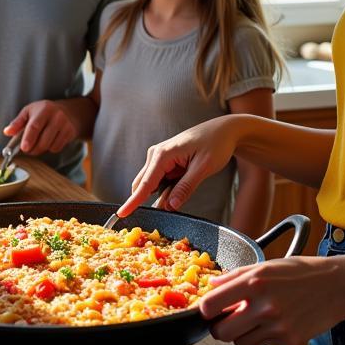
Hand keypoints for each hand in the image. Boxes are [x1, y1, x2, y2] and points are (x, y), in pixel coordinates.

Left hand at [4, 101, 79, 155]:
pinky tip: (50, 141)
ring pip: (50, 146)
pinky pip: (57, 148)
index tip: (24, 148)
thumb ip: (17, 122)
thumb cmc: (44, 112)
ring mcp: (65, 125)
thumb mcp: (29, 111)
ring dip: (41, 149)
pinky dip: (51, 148)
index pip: (35, 126)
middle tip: (27, 149)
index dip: (29, 138)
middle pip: (43, 140)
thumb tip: (7, 132)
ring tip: (39, 142)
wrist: (69, 111)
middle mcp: (56, 116)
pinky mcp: (70, 133)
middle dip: (33, 149)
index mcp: (44, 109)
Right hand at [115, 116, 240, 217]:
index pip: (145, 184)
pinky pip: (161, 182)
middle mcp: (156, 154)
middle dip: (152, 200)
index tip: (120, 214)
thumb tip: (170, 206)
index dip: (133, 201)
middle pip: (143, 185)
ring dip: (165, 193)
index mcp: (163, 154)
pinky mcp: (165, 162)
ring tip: (191, 177)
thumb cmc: (215, 145)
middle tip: (178, 199)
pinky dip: (170, 188)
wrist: (224, 131)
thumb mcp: (204, 167)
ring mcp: (159, 158)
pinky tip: (187, 177)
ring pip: (153, 185)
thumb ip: (186, 187)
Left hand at [199, 256, 344, 344]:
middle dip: (219, 328)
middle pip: (221, 333)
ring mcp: (276, 327)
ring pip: (240, 342)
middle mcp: (263, 306)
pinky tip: (274, 322)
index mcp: (254, 283)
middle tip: (226, 319)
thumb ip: (235, 277)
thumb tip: (213, 285)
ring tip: (256, 317)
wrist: (337, 286)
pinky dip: (262, 337)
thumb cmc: (303, 273)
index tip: (207, 310)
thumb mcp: (266, 265)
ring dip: (242, 333)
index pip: (211, 306)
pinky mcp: (288, 341)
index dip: (205, 310)